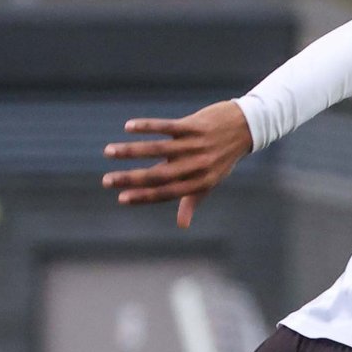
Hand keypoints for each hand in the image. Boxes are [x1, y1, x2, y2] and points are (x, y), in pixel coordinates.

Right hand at [102, 101, 253, 227]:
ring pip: (159, 149)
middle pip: (160, 174)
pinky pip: (167, 126)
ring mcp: (196, 145)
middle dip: (131, 179)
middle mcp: (198, 165)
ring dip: (131, 151)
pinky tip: (128, 127)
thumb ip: (192, 199)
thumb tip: (182, 226)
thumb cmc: (223, 158)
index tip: (121, 198)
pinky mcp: (195, 125)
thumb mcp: (211, 180)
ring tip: (109, 152)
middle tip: (106, 181)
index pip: (168, 193)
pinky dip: (147, 126)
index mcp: (200, 182)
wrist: (245, 126)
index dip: (145, 197)